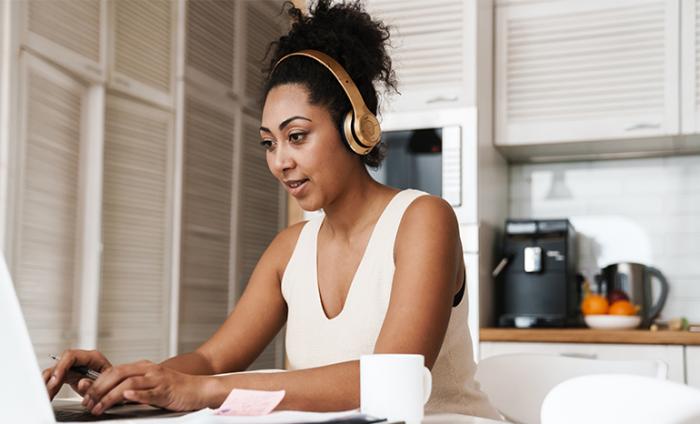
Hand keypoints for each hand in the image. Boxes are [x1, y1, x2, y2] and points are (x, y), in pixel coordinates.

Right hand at [42, 349, 111, 399]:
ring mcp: (73, 366)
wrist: (114, 385)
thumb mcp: (108, 382)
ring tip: (46, 397)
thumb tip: (82, 382)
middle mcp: (81, 360)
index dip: (61, 366)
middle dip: (51, 378)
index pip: (71, 356)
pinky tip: (48, 396)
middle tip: (48, 392)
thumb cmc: (114, 381)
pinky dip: (50, 388)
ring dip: (48, 385)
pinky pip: (55, 379)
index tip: (56, 379)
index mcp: (92, 357)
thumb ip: (95, 383)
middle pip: (60, 364)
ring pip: (54, 372)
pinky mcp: (68, 374)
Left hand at [82, 360, 214, 414]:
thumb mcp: (152, 385)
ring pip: (129, 383)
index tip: (85, 396)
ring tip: (99, 407)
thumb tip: (114, 395)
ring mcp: (158, 379)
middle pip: (118, 374)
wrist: (200, 389)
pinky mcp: (167, 391)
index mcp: (144, 368)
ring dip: (111, 396)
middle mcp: (149, 370)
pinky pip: (150, 392)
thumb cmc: (176, 389)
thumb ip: (135, 388)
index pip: (114, 371)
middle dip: (99, 389)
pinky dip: (137, 394)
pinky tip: (127, 397)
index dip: (97, 382)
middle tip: (88, 403)